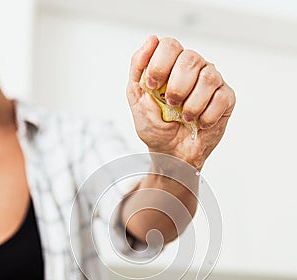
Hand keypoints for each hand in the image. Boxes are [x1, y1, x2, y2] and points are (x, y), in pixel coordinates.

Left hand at [127, 36, 235, 169]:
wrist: (171, 154)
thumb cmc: (156, 127)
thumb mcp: (138, 100)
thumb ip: (138, 70)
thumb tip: (151, 40)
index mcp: (171, 64)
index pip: (169, 45)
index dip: (159, 64)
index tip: (152, 86)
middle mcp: (193, 68)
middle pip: (190, 58)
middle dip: (176, 86)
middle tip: (171, 104)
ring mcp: (211, 82)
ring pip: (208, 78)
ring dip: (192, 104)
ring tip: (185, 117)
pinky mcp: (226, 99)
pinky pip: (220, 99)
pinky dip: (206, 117)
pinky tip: (199, 123)